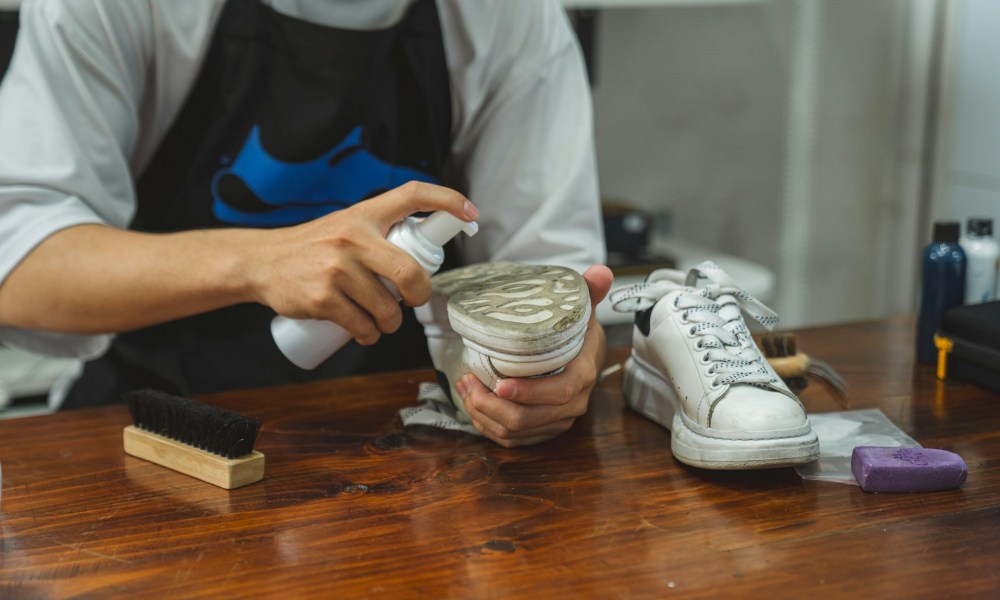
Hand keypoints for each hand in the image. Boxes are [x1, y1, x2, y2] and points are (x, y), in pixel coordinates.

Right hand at [248, 181, 477, 344]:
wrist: (261, 262)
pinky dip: (367, 336)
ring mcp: (336, 268)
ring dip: (388, 324)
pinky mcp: (322, 298)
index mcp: (364, 214)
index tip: (471, 213)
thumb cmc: (314, 248)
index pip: (412, 194)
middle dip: (419, 295)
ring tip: (378, 320)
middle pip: (409, 273)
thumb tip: (425, 257)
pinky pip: (362, 326)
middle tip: (413, 301)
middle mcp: (352, 237)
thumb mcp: (347, 226)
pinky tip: (361, 331)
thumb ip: (381, 233)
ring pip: (387, 309)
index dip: (447, 200)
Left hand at [457, 264, 613, 446]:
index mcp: (582, 375)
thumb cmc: (575, 327)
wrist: (583, 350)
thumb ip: (589, 290)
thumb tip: (601, 271)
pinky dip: (488, 426)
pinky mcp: (543, 429)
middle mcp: (573, 404)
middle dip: (491, 405)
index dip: (529, 393)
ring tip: (465, 388)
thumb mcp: (580, 307)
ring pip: (516, 432)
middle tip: (467, 381)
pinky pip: (513, 440)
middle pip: (529, 419)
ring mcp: (558, 419)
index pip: (559, 392)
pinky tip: (473, 404)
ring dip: (484, 415)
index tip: (500, 384)